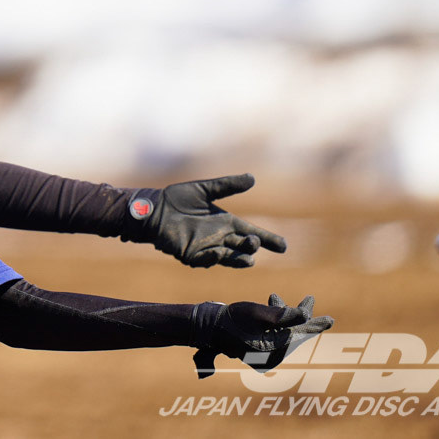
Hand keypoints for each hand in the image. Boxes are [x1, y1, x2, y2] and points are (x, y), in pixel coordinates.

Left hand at [125, 173, 287, 267]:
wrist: (154, 208)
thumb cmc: (178, 199)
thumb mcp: (204, 190)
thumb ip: (227, 185)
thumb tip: (252, 178)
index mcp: (226, 223)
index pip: (252, 233)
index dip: (269, 240)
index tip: (284, 246)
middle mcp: (220, 237)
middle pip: (244, 246)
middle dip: (252, 246)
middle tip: (255, 241)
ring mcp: (207, 248)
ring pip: (229, 257)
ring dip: (238, 257)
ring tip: (248, 257)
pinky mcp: (191, 255)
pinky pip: (205, 260)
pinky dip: (213, 258)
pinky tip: (218, 253)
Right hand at [192, 294, 332, 378]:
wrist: (209, 326)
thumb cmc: (232, 317)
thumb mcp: (257, 313)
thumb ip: (282, 315)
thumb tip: (305, 315)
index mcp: (273, 350)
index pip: (299, 335)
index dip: (314, 324)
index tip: (330, 320)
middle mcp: (271, 358)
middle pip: (294, 335)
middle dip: (298, 316)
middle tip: (310, 299)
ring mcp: (265, 357)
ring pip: (285, 334)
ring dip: (283, 316)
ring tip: (274, 297)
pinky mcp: (260, 352)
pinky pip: (276, 336)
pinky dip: (276, 322)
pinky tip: (271, 307)